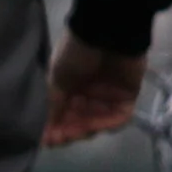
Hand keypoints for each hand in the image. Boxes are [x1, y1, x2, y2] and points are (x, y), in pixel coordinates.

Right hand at [43, 31, 145, 146]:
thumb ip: (54, 106)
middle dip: (69, 131)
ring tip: (74, 132)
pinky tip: (94, 126)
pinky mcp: (127, 96)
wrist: (107, 32)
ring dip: (85, 129)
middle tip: (60, 137)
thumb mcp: (57, 79)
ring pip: (97, 122)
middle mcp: (89, 93)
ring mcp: (109, 96)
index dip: (55, 127)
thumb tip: (44, 134)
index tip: (47, 139)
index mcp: (70, 86)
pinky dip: (106, 123)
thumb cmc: (76, 52)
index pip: (63, 114)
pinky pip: (118, 117)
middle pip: (80, 121)